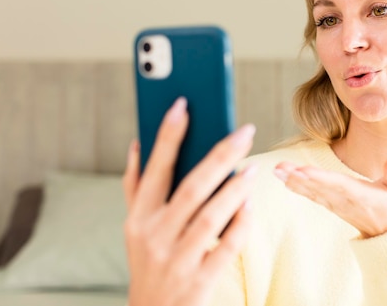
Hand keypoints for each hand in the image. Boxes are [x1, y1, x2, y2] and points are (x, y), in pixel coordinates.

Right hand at [123, 97, 256, 305]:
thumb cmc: (148, 261)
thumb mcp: (134, 226)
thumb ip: (135, 186)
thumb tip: (136, 143)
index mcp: (139, 217)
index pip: (155, 169)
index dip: (168, 135)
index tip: (183, 105)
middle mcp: (154, 236)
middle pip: (191, 187)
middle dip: (220, 155)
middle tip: (245, 131)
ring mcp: (177, 260)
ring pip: (211, 216)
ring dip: (235, 189)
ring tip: (252, 168)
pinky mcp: (198, 282)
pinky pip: (225, 248)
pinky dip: (239, 226)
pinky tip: (250, 205)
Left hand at [273, 156, 386, 238]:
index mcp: (362, 195)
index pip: (338, 184)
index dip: (320, 178)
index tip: (302, 171)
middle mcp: (345, 200)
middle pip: (319, 187)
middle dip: (298, 177)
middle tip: (279, 167)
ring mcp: (337, 205)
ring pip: (313, 192)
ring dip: (294, 181)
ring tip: (277, 170)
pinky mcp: (333, 206)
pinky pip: (314, 197)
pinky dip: (299, 188)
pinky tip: (286, 181)